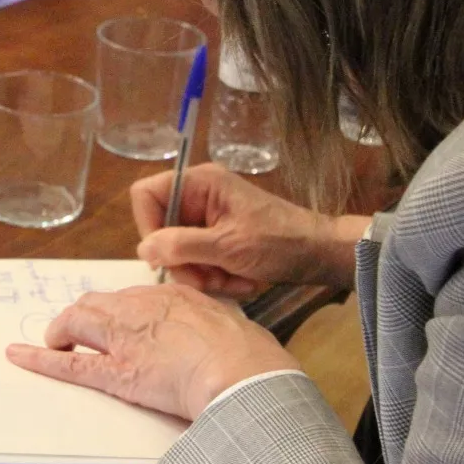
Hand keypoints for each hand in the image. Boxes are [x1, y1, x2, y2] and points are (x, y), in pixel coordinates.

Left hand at [6, 284, 298, 420]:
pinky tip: (18, 356)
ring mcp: (126, 339)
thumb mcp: (235, 326)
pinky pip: (70, 364)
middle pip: (98, 302)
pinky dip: (40, 360)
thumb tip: (225, 337)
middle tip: (77, 332)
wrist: (245, 376)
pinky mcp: (118, 373)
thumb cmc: (251, 358)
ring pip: (78, 323)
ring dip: (62, 333)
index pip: (133, 296)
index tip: (118, 320)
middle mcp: (143, 308)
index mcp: (175, 294)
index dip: (120, 311)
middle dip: (82, 316)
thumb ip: (217, 326)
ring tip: (54, 344)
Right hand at [131, 164, 368, 297]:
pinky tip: (240, 280)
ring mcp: (208, 219)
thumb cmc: (279, 242)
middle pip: (162, 230)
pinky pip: (200, 261)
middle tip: (209, 279)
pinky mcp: (219, 239)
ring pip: (180, 252)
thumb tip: (143, 250)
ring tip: (232, 280)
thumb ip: (182, 246)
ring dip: (203, 274)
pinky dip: (216, 276)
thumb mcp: (228, 246)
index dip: (148, 227)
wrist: (320, 254)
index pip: (147, 195)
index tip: (166, 257)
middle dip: (184, 261)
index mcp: (199, 183)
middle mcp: (199, 197)